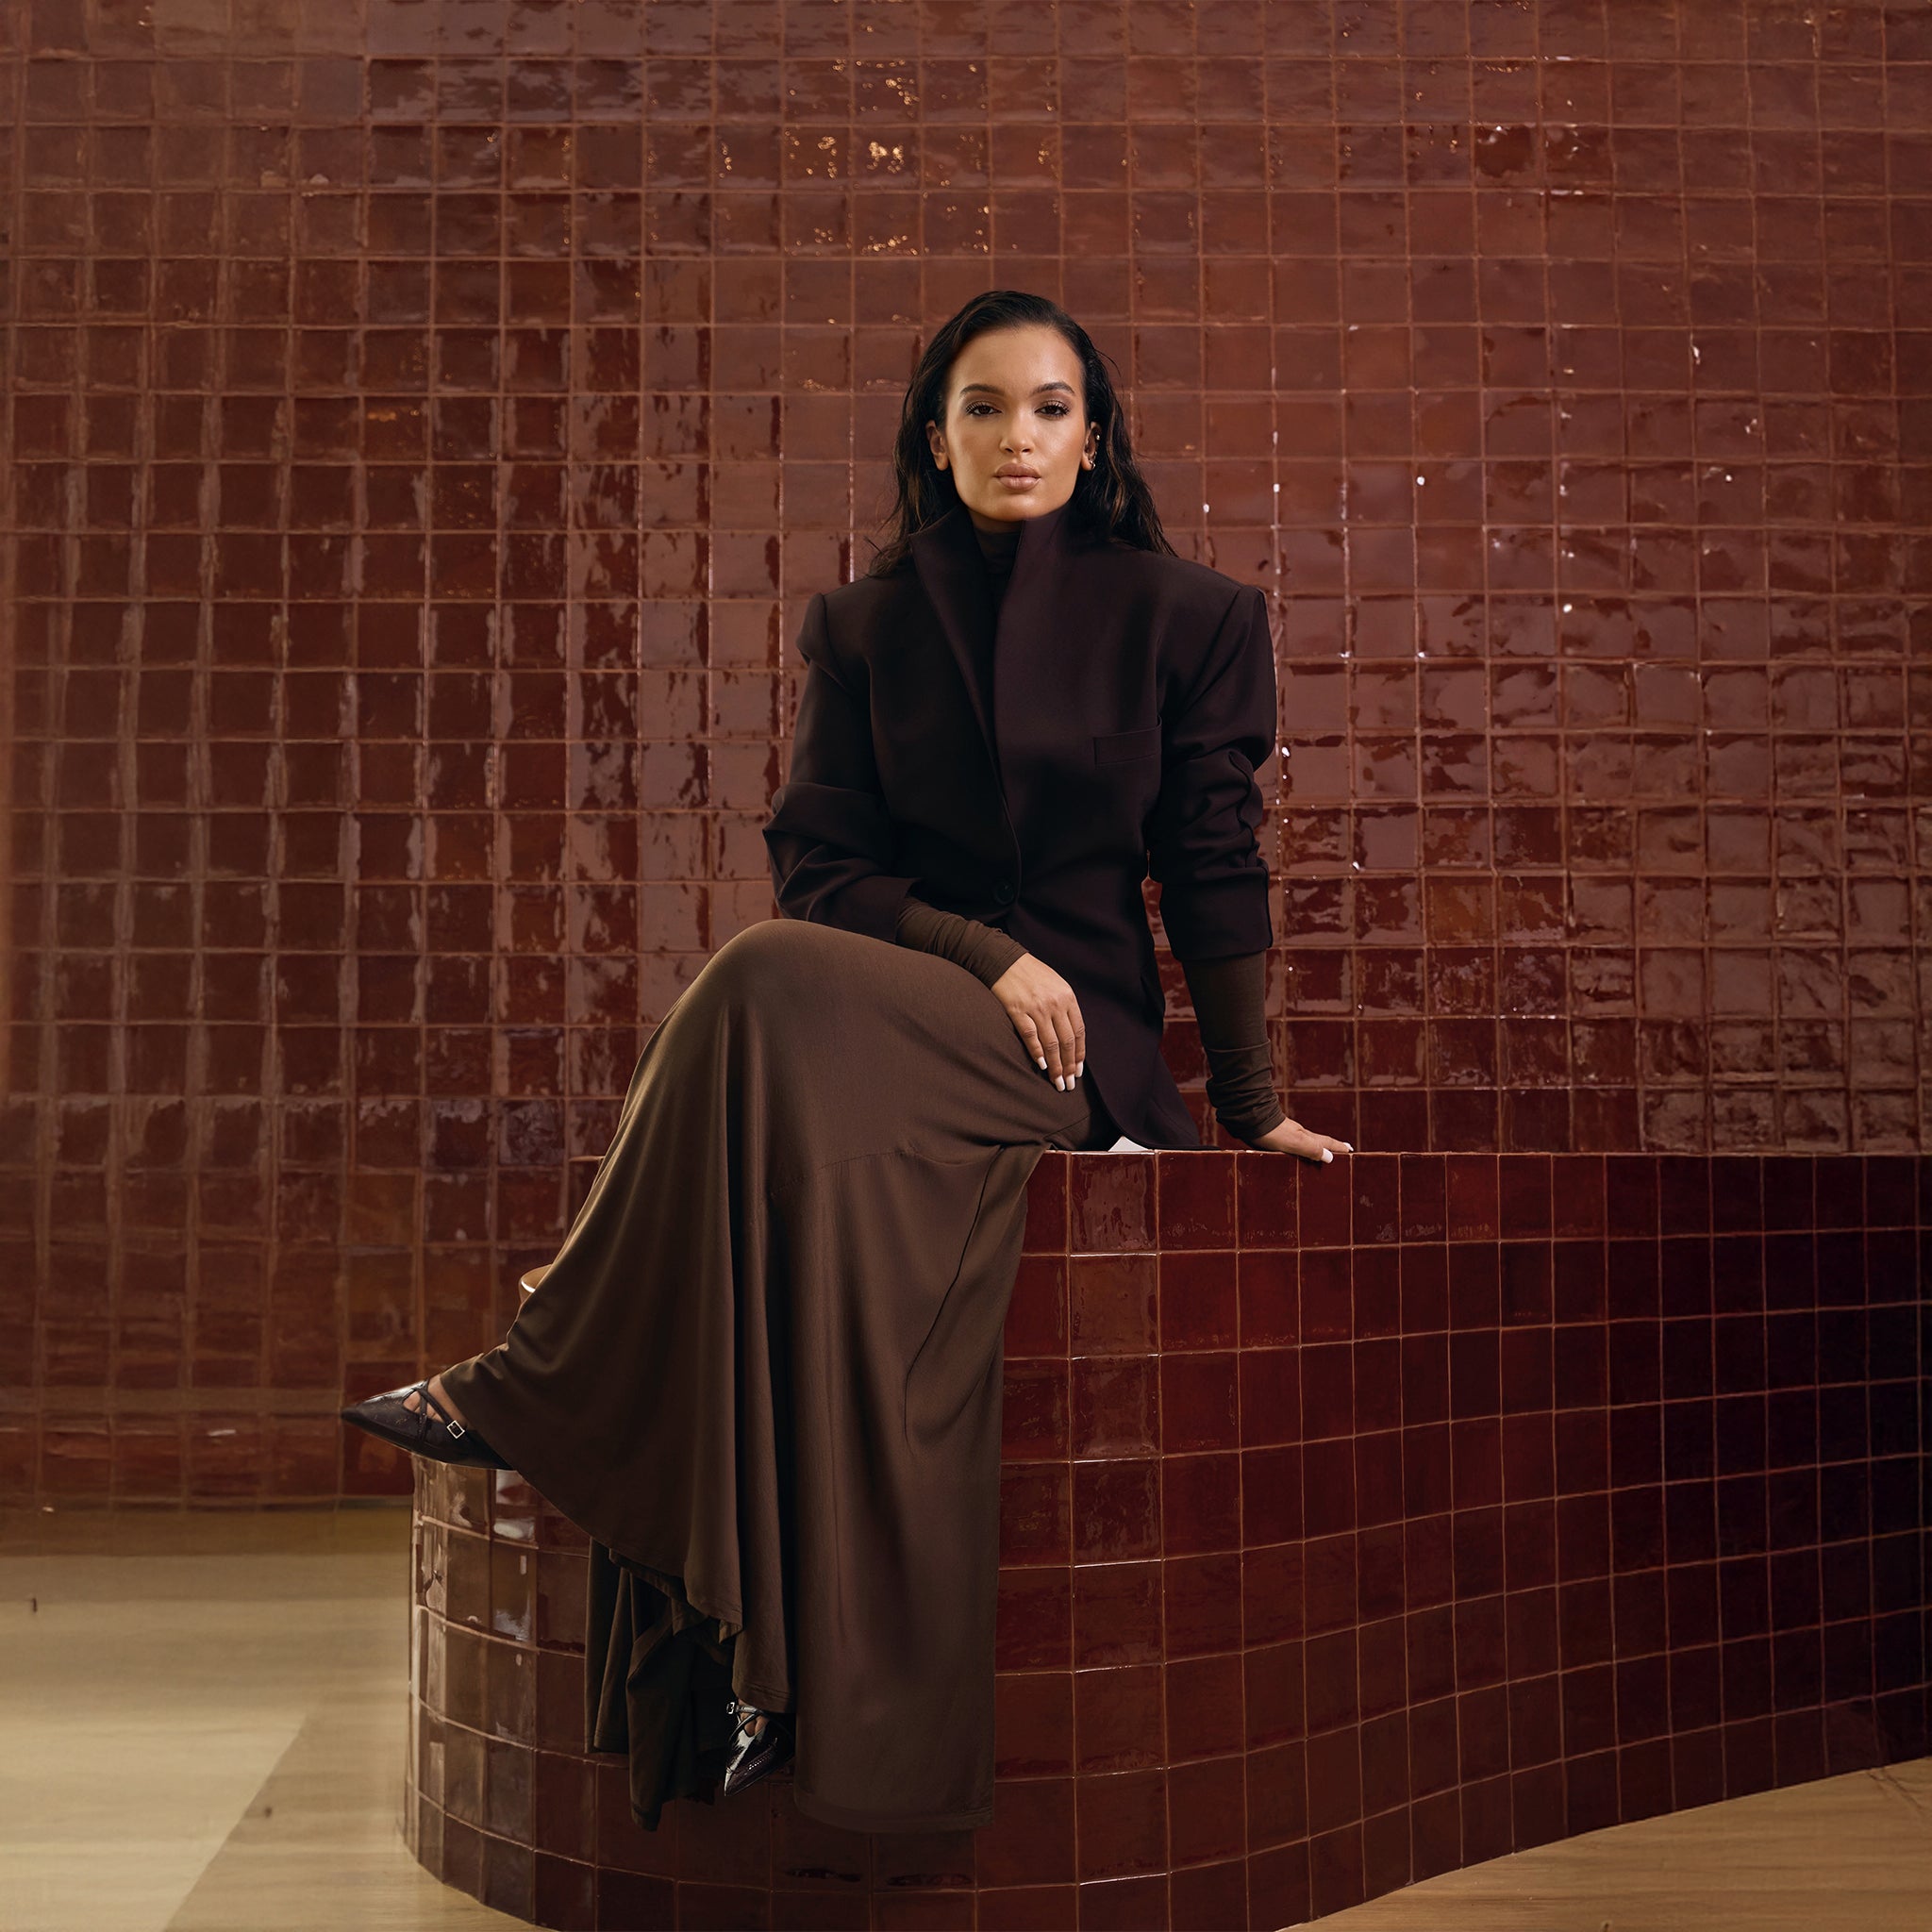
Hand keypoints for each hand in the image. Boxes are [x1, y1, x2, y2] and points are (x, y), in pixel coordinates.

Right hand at [989, 952, 1085, 1090]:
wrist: (1004, 959)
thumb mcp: (1056, 984)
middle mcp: (1055, 1003)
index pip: (1078, 1032)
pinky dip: (1037, 1053)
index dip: (1079, 1054)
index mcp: (1067, 997)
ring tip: (1057, 1082)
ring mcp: (1036, 1007)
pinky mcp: (1017, 1011)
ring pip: (1051, 1044)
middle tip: (1068, 1085)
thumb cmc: (1030, 973)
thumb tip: (1070, 1035)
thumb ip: (1065, 1007)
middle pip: (1066, 1041)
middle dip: (1069, 1066)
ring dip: (1055, 1066)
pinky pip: (1030, 1036)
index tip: (1078, 1071)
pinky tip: (1041, 1066)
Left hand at [1242, 1117, 1352, 1164]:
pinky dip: (1302, 1151)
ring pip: (1307, 1144)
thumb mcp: (1295, 1142)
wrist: (1250, 1119)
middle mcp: (1299, 1135)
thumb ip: (1312, 1149)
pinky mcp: (1276, 1138)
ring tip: (1322, 1155)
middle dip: (1331, 1148)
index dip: (1338, 1148)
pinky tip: (1295, 1153)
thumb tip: (1331, 1157)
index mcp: (1306, 1137)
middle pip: (1319, 1142)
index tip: (1350, 1150)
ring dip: (1316, 1149)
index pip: (1327, 1143)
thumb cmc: (1272, 1132)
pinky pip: (1295, 1147)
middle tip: (1342, 1152)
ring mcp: (1288, 1136)